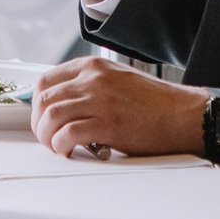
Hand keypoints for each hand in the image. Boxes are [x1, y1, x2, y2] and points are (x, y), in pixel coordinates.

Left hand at [31, 57, 209, 159]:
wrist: (183, 115)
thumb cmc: (153, 104)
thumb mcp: (116, 82)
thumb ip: (89, 88)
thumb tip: (60, 106)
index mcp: (94, 66)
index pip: (46, 80)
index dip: (37, 104)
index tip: (42, 119)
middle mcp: (93, 78)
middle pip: (43, 99)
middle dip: (39, 123)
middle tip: (48, 138)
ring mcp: (100, 99)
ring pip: (50, 117)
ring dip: (48, 138)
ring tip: (59, 147)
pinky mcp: (107, 123)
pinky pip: (67, 135)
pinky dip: (62, 147)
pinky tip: (71, 151)